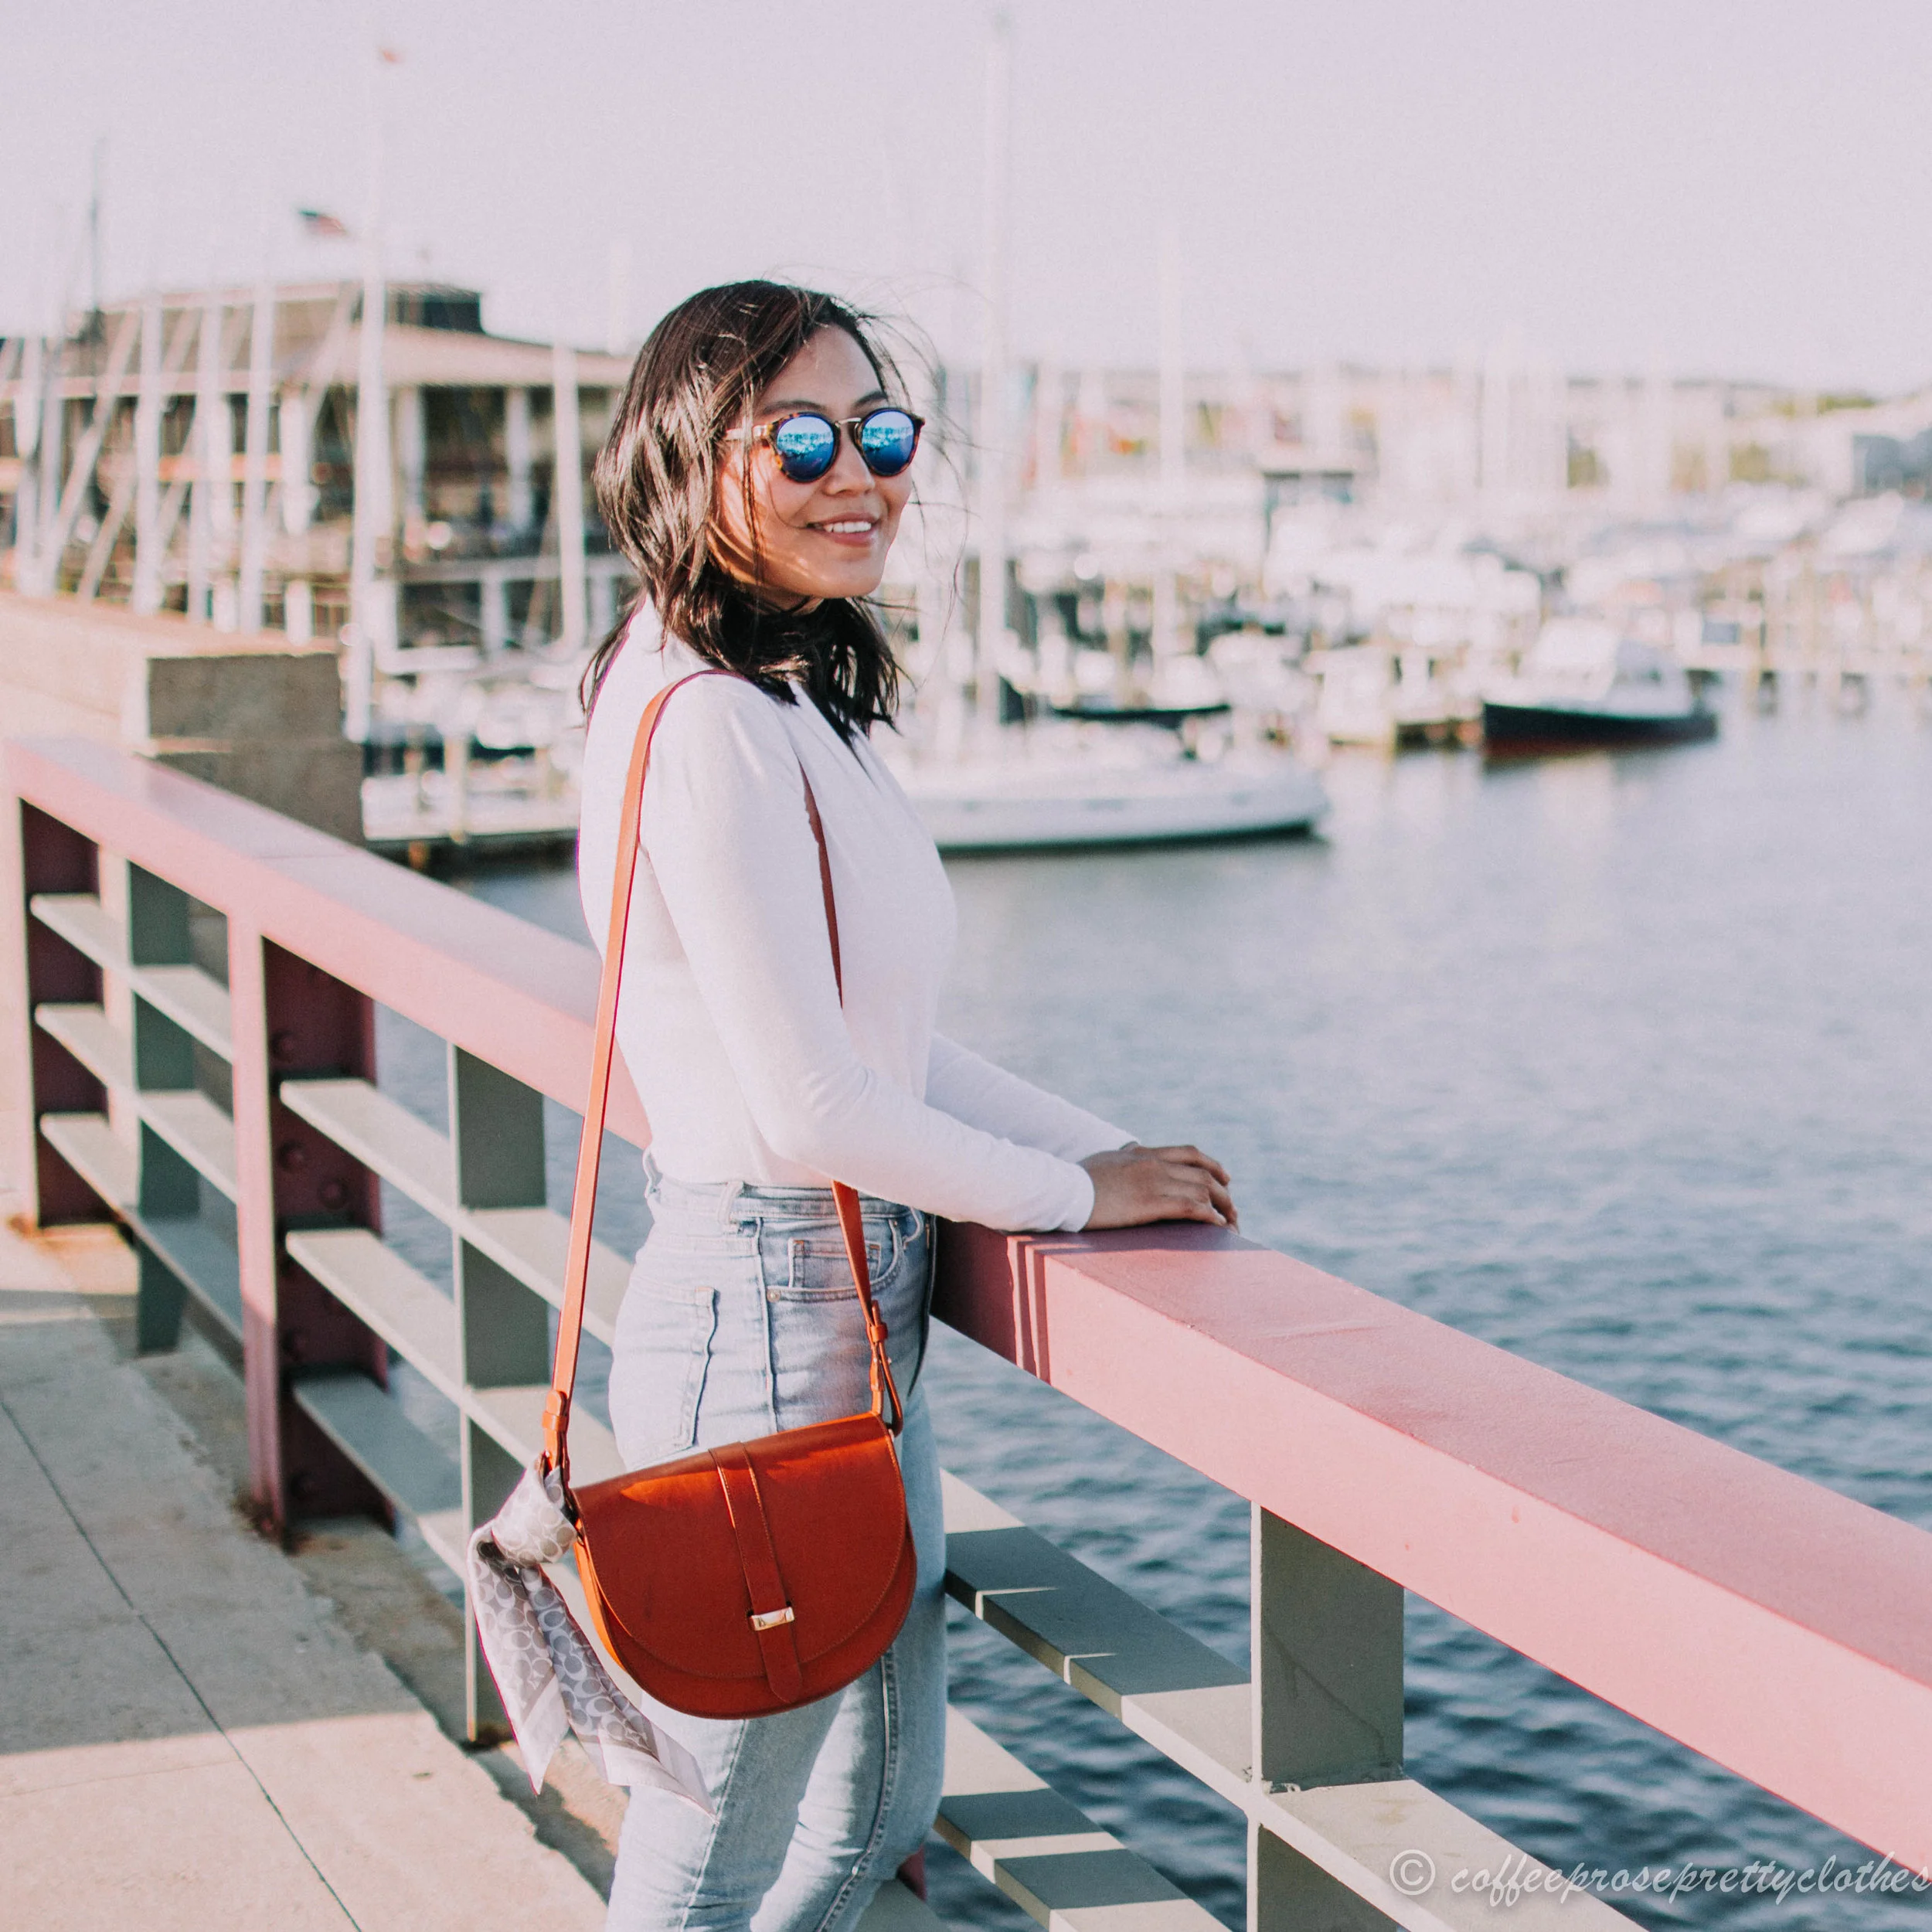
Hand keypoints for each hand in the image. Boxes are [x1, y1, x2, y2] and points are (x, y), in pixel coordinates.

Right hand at [1081, 1143, 1237, 1230]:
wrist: (1060, 1188)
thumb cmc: (1073, 1180)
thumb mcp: (1102, 1160)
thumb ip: (1120, 1157)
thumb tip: (1126, 1155)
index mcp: (1142, 1152)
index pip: (1188, 1153)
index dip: (1212, 1166)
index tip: (1225, 1178)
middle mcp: (1152, 1163)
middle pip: (1202, 1173)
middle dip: (1224, 1192)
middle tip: (1232, 1209)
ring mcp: (1151, 1181)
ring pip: (1202, 1190)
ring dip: (1222, 1208)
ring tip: (1231, 1224)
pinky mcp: (1148, 1203)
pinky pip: (1190, 1208)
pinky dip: (1210, 1218)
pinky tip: (1218, 1228)